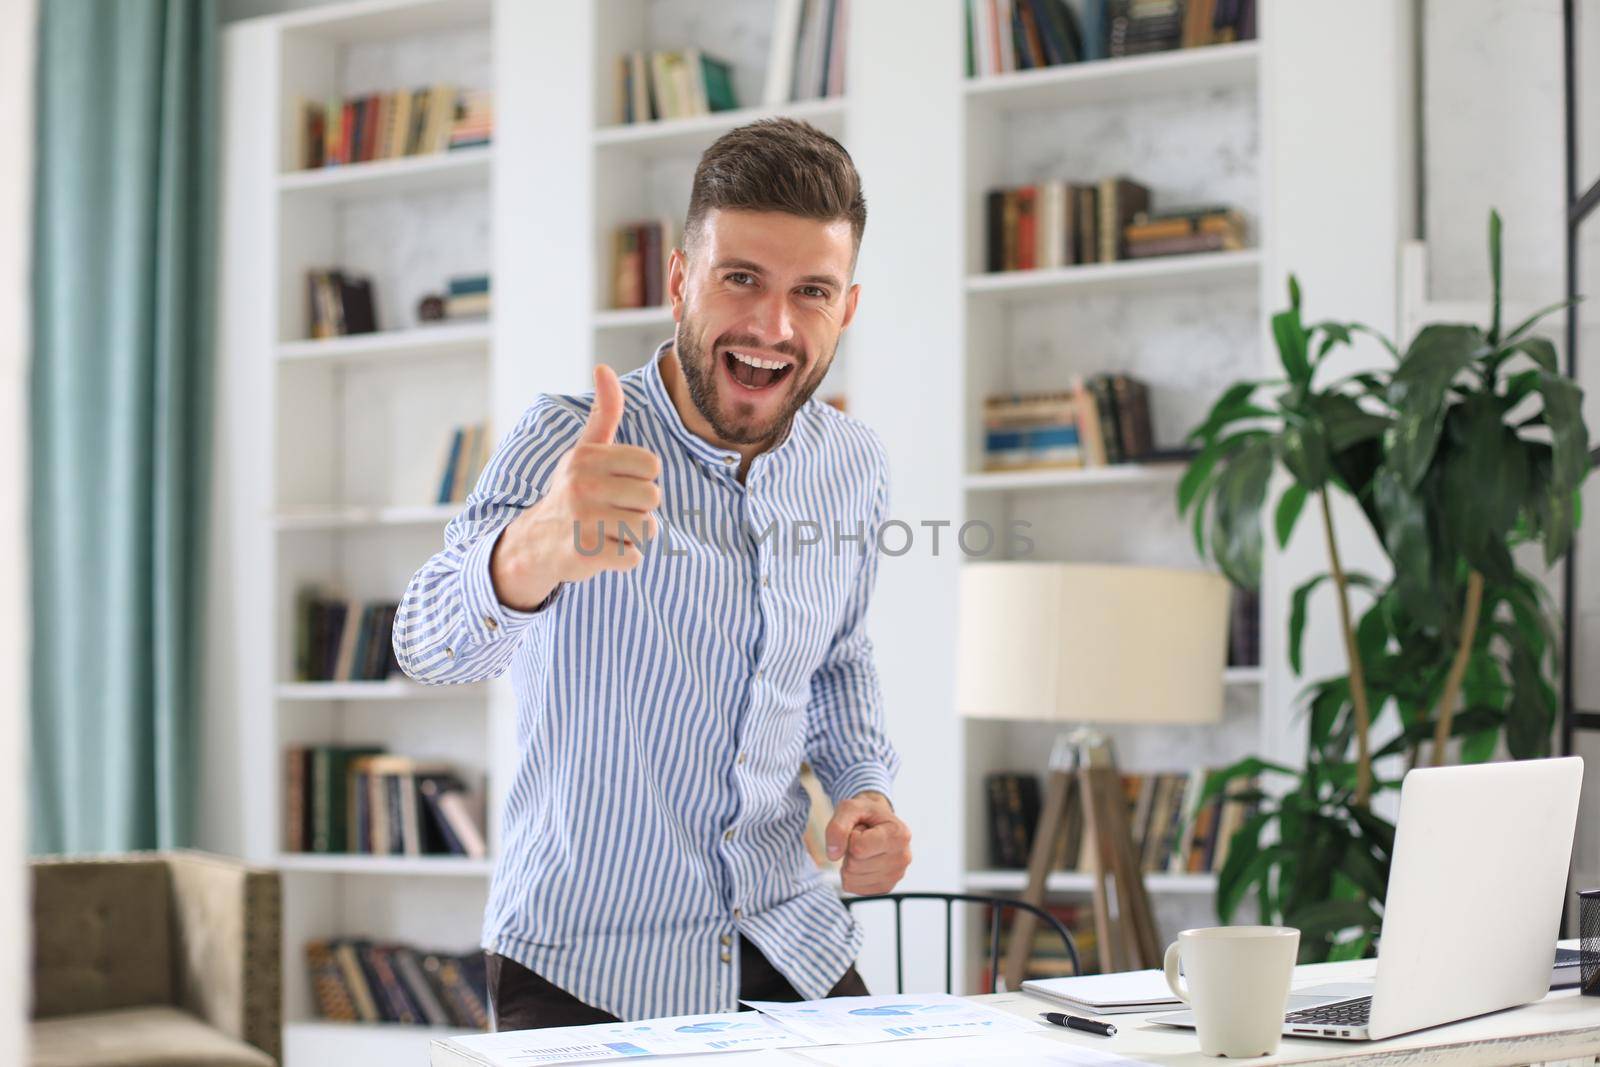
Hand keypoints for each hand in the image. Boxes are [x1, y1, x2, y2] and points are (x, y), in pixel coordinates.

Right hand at [491, 364, 663, 608]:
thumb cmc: (572, 492)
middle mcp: (582, 485)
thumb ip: (604, 412)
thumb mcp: (584, 450)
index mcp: (586, 457)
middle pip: (653, 497)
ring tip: (607, 529)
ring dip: (633, 534)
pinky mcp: (586, 554)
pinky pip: (633, 557)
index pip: (651, 465)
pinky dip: (623, 559)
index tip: (617, 484)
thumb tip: (604, 367)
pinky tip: (600, 550)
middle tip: (611, 511)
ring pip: (647, 528)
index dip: (641, 478)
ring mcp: (583, 520)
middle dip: (639, 508)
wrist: (535, 544)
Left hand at [825, 791, 911, 895]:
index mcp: (898, 834)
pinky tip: (863, 861)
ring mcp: (896, 875)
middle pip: (854, 864)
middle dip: (850, 850)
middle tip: (861, 838)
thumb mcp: (849, 807)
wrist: (877, 820)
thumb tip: (833, 855)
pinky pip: (853, 887)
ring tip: (863, 848)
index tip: (861, 828)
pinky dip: (851, 875)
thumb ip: (838, 827)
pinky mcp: (886, 887)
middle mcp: (903, 857)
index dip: (851, 836)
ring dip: (849, 862)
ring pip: (851, 878)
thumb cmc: (865, 813)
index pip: (858, 847)